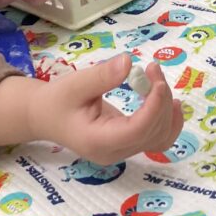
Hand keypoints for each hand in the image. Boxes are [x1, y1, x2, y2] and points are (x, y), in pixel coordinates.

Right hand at [39, 54, 183, 162]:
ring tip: (158, 79)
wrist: (45, 116)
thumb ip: (102, 76)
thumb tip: (129, 63)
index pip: (137, 130)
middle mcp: (113, 152)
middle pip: (152, 133)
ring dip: (166, 108)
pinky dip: (168, 121)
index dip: (154, 106)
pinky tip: (170, 102)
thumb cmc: (57, 100)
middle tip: (152, 68)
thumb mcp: (75, 84)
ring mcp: (122, 151)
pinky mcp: (127, 144)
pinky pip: (156, 139)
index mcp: (98, 141)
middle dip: (160, 99)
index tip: (156, 79)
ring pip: (159, 138)